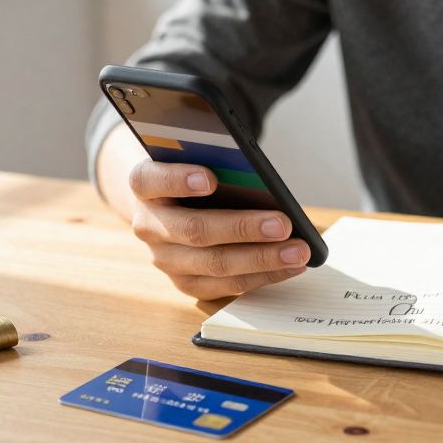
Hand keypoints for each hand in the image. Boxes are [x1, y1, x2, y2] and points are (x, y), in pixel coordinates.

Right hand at [128, 159, 309, 299]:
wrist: (167, 205)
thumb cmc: (191, 173)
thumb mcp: (194, 157)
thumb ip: (215, 159)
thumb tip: (258, 174)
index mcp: (144, 184)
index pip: (152, 180)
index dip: (179, 179)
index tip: (212, 179)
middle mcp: (148, 225)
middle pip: (194, 230)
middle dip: (243, 228)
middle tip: (283, 224)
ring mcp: (165, 259)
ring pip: (214, 264)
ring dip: (262, 259)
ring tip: (298, 251)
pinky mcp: (185, 282)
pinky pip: (227, 285)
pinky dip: (263, 276)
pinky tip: (291, 265)